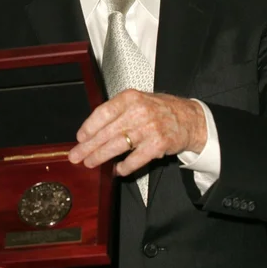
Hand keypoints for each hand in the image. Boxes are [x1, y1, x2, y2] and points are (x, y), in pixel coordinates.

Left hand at [68, 90, 206, 175]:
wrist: (190, 118)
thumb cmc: (160, 109)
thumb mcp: (138, 100)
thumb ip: (117, 111)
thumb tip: (92, 128)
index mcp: (130, 98)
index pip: (103, 112)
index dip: (88, 127)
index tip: (80, 138)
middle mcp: (139, 111)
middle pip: (106, 132)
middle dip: (88, 146)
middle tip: (76, 155)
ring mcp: (149, 128)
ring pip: (117, 146)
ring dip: (100, 157)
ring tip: (90, 163)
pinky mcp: (157, 145)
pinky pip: (134, 160)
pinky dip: (123, 167)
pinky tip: (116, 170)